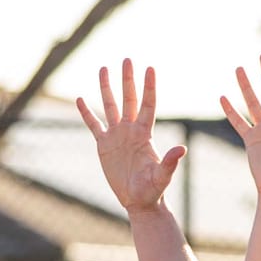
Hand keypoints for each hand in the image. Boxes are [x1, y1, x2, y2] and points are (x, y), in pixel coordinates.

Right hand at [77, 61, 185, 214]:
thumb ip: (170, 162)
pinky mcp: (104, 145)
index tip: (150, 68)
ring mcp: (116, 136)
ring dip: (106, 88)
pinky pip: (93, 125)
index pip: (148, 104)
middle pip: (129, 98)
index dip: (149, 87)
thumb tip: (181, 149)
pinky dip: (86, 113)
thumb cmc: (153, 190)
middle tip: (127, 59)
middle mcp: (131, 130)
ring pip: (110, 106)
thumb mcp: (162, 176)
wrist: (139, 201)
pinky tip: (80, 99)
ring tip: (103, 68)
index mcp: (145, 134)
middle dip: (128, 79)